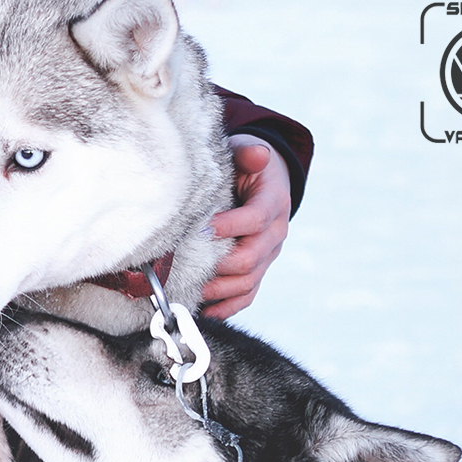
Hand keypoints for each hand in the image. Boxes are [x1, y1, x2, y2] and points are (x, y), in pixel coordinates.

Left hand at [202, 134, 291, 318]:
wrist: (264, 181)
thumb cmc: (247, 166)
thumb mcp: (246, 152)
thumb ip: (248, 153)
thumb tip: (257, 154)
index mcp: (274, 203)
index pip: (255, 220)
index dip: (230, 226)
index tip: (200, 227)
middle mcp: (275, 233)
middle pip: (251, 257)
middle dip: (219, 261)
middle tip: (187, 260)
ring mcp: (267, 255)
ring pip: (248, 281)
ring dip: (218, 287)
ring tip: (188, 286)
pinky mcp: (257, 270)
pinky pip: (246, 295)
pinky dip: (226, 306)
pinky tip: (203, 309)